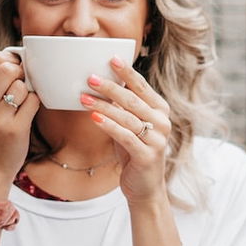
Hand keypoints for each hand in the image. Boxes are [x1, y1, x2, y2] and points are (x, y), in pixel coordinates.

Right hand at [0, 50, 40, 185]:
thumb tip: (17, 59)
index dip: (12, 59)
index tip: (18, 69)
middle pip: (9, 68)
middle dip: (21, 73)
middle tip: (23, 85)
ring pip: (22, 85)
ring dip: (28, 92)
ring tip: (22, 104)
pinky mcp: (15, 129)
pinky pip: (33, 102)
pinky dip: (35, 104)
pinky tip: (28, 113)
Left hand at [80, 57, 172, 204]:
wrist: (145, 187)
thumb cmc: (135, 152)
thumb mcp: (131, 126)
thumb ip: (123, 107)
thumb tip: (103, 82)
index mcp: (160, 110)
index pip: (142, 86)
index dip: (126, 72)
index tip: (110, 58)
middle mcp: (163, 122)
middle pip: (133, 100)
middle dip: (110, 87)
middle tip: (89, 77)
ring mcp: (157, 140)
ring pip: (127, 117)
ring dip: (103, 105)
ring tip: (83, 98)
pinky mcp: (147, 155)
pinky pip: (125, 136)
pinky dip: (108, 125)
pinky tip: (93, 117)